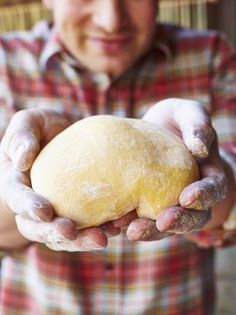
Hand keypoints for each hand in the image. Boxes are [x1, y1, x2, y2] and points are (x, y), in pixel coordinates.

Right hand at [0, 108, 121, 250]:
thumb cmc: (44, 129)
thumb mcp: (31, 122)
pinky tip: (115, 227)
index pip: (17, 198)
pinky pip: (84, 230)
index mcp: (17, 183)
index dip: (28, 207)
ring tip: (101, 238)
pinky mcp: (76, 214)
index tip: (45, 212)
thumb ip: (22, 135)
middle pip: (36, 227)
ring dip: (79, 240)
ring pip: (61, 236)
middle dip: (53, 232)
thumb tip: (21, 160)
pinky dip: (98, 231)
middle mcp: (32, 204)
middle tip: (71, 231)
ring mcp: (54, 212)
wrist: (67, 137)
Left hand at [122, 98, 228, 244]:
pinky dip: (128, 223)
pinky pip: (139, 220)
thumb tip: (199, 147)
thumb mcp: (187, 113)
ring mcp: (166, 203)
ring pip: (164, 226)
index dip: (204, 196)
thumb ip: (197, 124)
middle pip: (192, 218)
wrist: (149, 129)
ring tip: (133, 230)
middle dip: (179, 222)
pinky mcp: (143, 205)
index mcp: (207, 175)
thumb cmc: (174, 120)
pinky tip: (114, 222)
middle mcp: (189, 195)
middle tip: (163, 222)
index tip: (188, 197)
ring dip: (151, 231)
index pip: (214, 190)